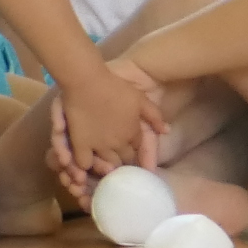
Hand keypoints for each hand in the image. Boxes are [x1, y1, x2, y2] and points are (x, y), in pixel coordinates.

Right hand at [54, 58, 163, 183]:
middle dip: (121, 162)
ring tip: (102, 165)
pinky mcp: (81, 143)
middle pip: (123, 161)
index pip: (138, 151)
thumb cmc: (114, 87)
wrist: (87, 81)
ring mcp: (99, 145)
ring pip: (106, 164)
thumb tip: (166, 131)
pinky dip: (84, 164)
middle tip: (116, 161)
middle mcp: (118, 143)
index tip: (131, 154)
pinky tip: (84, 162)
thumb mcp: (140, 99)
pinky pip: (84, 162)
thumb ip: (154, 116)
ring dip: (105, 165)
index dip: (134, 153)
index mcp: (133, 133)